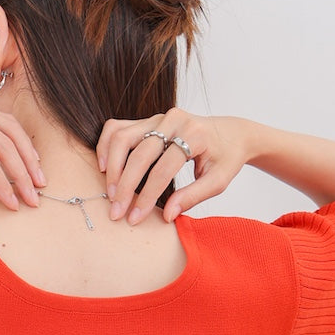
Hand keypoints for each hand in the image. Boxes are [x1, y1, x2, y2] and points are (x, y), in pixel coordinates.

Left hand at [0, 94, 44, 210]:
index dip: (2, 183)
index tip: (13, 204)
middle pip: (2, 142)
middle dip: (21, 172)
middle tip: (34, 198)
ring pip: (7, 128)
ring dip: (26, 154)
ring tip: (38, 179)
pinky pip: (0, 121)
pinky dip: (16, 140)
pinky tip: (27, 158)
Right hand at [96, 111, 255, 223]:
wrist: (231, 133)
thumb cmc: (225, 158)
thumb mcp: (218, 181)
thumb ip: (193, 197)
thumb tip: (167, 215)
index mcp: (195, 135)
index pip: (163, 169)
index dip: (146, 196)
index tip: (135, 218)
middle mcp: (174, 120)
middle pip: (139, 153)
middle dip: (124, 186)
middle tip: (116, 211)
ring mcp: (158, 117)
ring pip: (122, 136)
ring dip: (111, 167)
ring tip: (110, 193)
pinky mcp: (147, 119)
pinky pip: (117, 128)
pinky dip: (106, 146)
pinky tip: (103, 168)